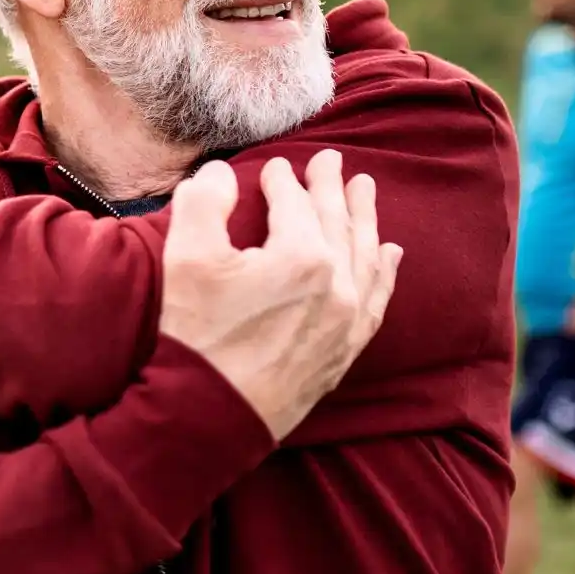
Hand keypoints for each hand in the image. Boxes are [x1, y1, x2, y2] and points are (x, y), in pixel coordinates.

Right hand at [160, 150, 402, 440]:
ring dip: (365, 219)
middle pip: (337, 221)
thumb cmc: (196, 335)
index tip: (275, 167)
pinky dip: (383, 271)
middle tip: (332, 160)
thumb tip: (220, 174)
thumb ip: (204, 202)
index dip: (284, 180)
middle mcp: (337, 283)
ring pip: (364, 255)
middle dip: (331, 188)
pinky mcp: (346, 349)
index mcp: (302, 255)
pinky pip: (377, 299)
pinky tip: (388, 254)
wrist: (211, 413)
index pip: (295, 203)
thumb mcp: (186, 258)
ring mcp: (347, 319)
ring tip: (365, 190)